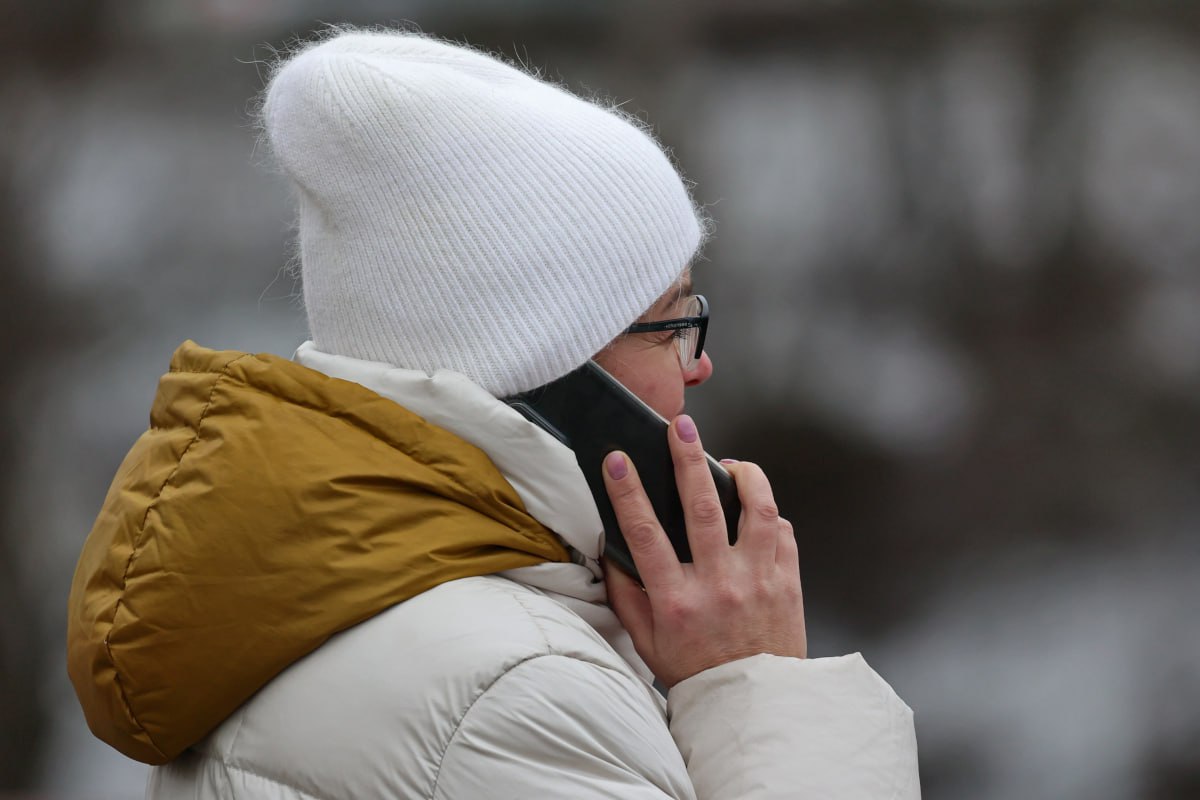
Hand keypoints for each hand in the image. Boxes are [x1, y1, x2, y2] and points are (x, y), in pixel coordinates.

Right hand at [602, 414, 805, 687]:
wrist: (753, 704)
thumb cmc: (696, 671)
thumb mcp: (647, 641)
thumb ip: (626, 595)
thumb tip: (610, 551)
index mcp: (677, 601)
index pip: (645, 534)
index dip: (628, 492)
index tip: (617, 459)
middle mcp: (719, 586)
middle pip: (703, 507)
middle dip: (688, 459)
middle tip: (681, 427)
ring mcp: (758, 581)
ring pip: (756, 510)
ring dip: (744, 475)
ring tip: (730, 461)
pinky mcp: (788, 582)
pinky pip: (781, 531)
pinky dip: (767, 512)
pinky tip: (753, 507)